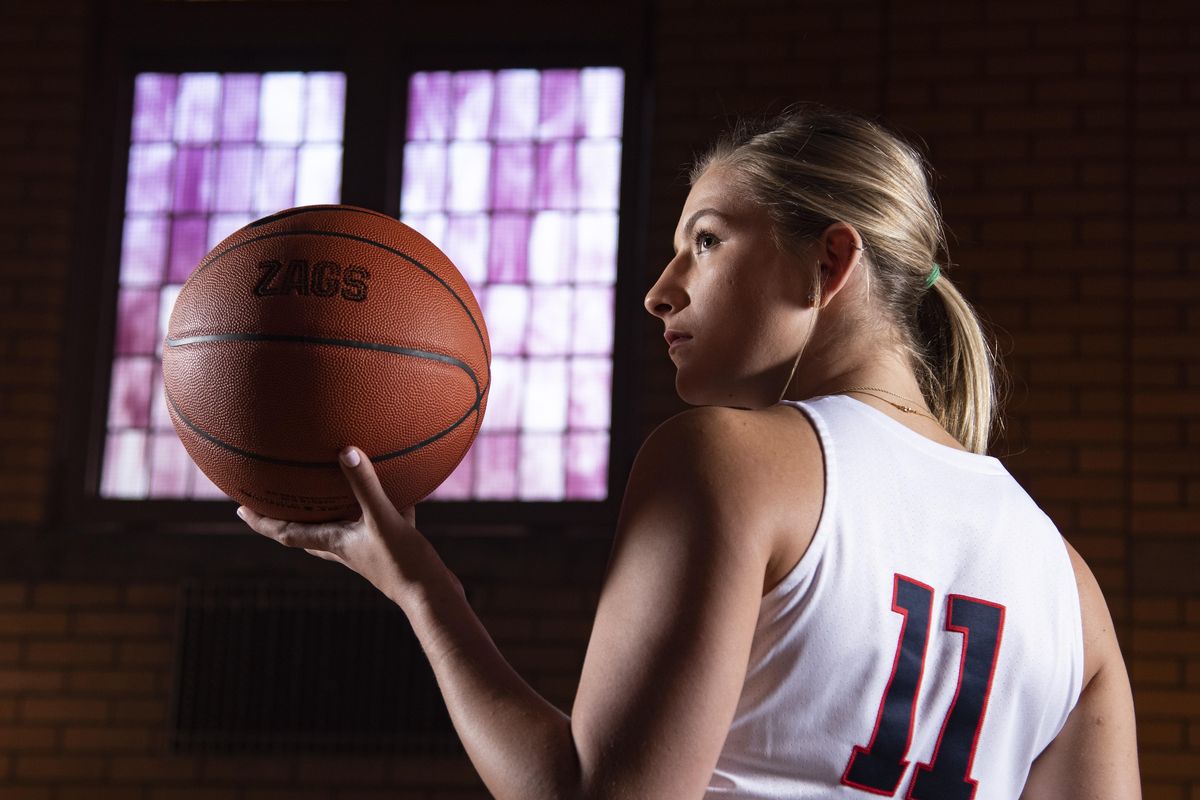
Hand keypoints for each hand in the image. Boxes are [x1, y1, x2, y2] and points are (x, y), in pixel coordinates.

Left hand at [236, 446, 457, 609]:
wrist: (433, 598)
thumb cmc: (403, 564)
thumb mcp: (384, 519)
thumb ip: (365, 485)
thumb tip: (345, 450)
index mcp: (334, 543)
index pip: (286, 533)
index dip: (262, 522)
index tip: (239, 509)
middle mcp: (344, 548)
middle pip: (305, 535)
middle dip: (286, 520)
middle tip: (269, 504)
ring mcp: (366, 551)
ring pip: (337, 531)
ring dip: (325, 516)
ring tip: (320, 496)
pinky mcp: (389, 551)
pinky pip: (372, 524)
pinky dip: (373, 508)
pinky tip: (392, 489)